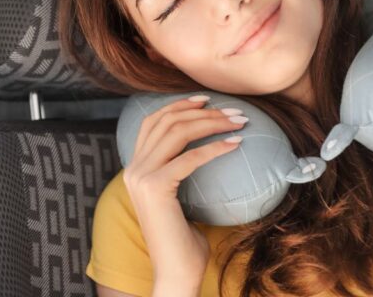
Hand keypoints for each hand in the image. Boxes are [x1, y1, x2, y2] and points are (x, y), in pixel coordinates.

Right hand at [122, 95, 247, 283]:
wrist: (175, 272)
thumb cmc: (183, 239)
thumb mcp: (177, 196)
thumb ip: (179, 170)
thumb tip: (207, 144)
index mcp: (134, 167)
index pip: (153, 121)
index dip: (179, 105)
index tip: (207, 99)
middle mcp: (133, 168)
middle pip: (167, 121)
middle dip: (203, 111)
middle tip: (234, 112)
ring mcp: (140, 176)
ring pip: (177, 132)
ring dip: (212, 123)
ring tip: (239, 123)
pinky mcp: (154, 187)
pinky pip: (190, 157)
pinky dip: (215, 147)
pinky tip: (235, 145)